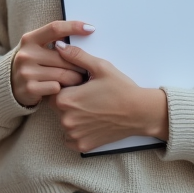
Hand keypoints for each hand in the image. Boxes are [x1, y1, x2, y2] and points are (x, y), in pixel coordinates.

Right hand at [10, 20, 94, 106]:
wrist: (10, 85)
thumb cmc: (33, 63)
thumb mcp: (38, 48)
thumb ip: (55, 41)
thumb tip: (84, 32)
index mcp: (29, 39)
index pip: (54, 28)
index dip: (74, 26)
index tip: (90, 28)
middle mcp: (26, 54)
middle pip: (64, 56)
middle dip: (79, 64)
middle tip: (86, 69)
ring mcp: (26, 71)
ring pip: (63, 74)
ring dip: (75, 78)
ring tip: (78, 80)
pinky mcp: (29, 88)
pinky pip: (57, 88)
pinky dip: (63, 89)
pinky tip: (64, 90)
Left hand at [50, 41, 168, 152]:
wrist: (140, 112)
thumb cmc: (121, 89)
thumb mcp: (100, 66)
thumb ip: (76, 56)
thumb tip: (58, 47)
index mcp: (66, 99)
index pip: (52, 90)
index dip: (65, 86)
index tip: (78, 85)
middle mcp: (66, 119)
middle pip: (57, 107)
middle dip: (68, 101)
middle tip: (87, 97)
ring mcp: (74, 134)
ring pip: (63, 122)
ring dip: (72, 116)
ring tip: (92, 109)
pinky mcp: (83, 146)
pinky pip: (69, 139)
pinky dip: (76, 132)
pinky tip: (90, 123)